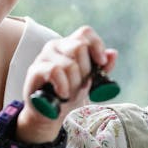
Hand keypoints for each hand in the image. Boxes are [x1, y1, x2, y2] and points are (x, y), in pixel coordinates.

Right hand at [18, 26, 116, 142]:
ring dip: (74, 84)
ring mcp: (43, 57)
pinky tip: (62, 94)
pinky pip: (55, 71)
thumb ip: (102, 69)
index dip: (97, 46)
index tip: (101, 64)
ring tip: (69, 93)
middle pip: (80, 47)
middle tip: (81, 85)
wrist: (48, 114)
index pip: (85, 33)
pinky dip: (63, 86)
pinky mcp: (35, 70)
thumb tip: (113, 53)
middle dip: (86, 71)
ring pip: (70, 64)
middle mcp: (55, 46)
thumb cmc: (69, 94)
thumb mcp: (89, 82)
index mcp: (69, 45)